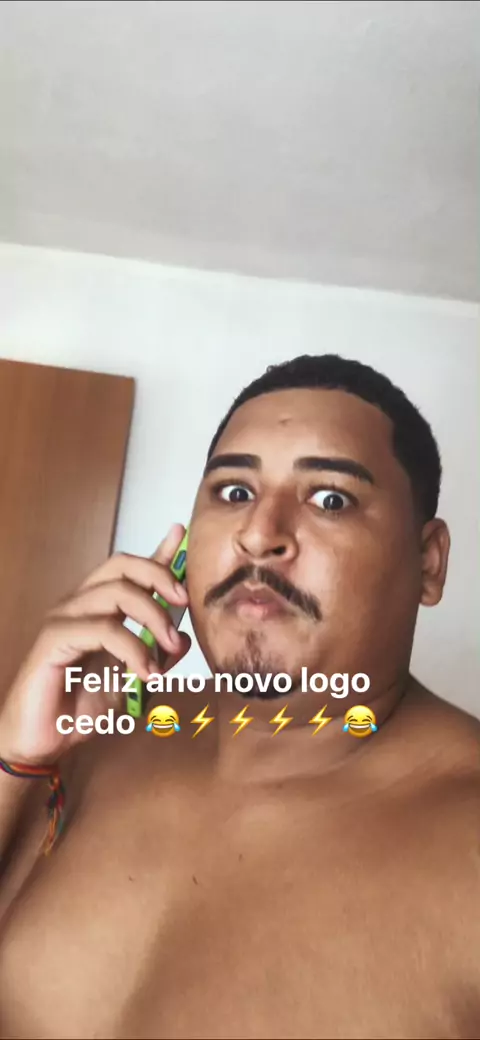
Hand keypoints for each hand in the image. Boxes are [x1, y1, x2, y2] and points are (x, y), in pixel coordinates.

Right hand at [0, 524, 190, 765]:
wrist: (43, 742)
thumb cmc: (80, 709)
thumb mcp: (131, 680)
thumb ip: (155, 655)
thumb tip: (183, 637)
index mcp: (97, 609)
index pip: (128, 569)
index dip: (157, 551)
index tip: (182, 534)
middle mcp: (79, 605)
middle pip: (122, 565)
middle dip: (160, 576)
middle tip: (184, 603)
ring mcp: (63, 619)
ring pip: (116, 592)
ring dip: (153, 617)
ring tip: (169, 648)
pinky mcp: (52, 639)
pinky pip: (102, 629)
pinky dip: (132, 648)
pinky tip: (145, 672)